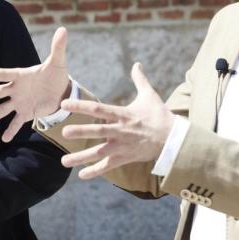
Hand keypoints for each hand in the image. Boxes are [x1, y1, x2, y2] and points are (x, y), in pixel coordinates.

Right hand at [0, 27, 70, 141]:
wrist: (60, 91)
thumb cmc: (55, 75)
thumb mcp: (58, 62)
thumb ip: (58, 48)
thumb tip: (63, 30)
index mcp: (21, 75)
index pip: (5, 74)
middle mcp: (16, 89)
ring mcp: (19, 102)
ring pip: (3, 109)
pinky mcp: (25, 113)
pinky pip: (15, 122)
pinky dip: (10, 131)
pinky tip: (4, 139)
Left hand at [60, 63, 174, 179]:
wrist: (174, 139)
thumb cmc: (160, 116)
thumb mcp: (150, 95)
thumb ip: (140, 80)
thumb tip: (137, 63)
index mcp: (123, 114)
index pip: (98, 109)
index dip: (81, 106)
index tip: (65, 104)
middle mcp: (120, 131)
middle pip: (98, 131)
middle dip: (81, 132)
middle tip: (64, 133)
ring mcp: (122, 146)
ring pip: (99, 152)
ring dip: (81, 158)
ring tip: (64, 161)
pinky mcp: (126, 158)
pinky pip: (108, 166)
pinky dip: (95, 171)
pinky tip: (81, 175)